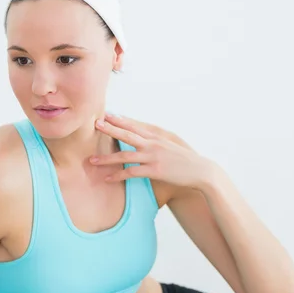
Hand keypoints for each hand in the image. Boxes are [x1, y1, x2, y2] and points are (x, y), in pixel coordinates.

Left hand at [90, 113, 213, 189]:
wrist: (201, 171)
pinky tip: (107, 178)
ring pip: (125, 155)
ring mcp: (153, 157)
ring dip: (107, 158)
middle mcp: (153, 144)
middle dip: (110, 129)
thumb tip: (145, 141)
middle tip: (95, 124)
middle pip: (127, 134)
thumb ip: (157, 143)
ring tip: (92, 160)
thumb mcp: (171, 146)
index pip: (135, 126)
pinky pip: (131, 173)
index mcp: (157, 137)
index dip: (120, 120)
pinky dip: (118, 175)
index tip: (107, 114)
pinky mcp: (154, 170)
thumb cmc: (185, 161)